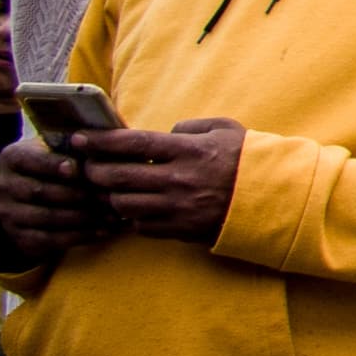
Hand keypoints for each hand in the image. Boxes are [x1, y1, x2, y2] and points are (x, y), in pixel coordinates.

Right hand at [0, 131, 113, 264]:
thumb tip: (98, 145)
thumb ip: (76, 145)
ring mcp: (9, 214)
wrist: (34, 193)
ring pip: (47, 217)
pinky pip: (49, 239)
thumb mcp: (61, 147)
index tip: (75, 168)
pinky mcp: (19, 237)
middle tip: (110, 196)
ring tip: (114, 215)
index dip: (53, 165)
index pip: (31, 161)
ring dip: (83, 217)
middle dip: (79, 194)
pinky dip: (79, 236)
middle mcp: (5, 186)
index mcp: (13, 157)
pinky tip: (103, 231)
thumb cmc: (59, 162)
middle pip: (41, 192)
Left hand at [80, 120, 245, 244]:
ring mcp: (176, 207)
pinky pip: (140, 225)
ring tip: (107, 188)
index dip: (100, 141)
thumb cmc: (248, 160)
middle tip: (83, 166)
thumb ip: (191, 126)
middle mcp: (177, 179)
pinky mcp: (179, 229)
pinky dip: (130, 217)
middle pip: (117, 176)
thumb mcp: (226, 129)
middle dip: (92, 171)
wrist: (274, 199)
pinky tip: (133, 207)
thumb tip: (166, 131)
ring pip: (122, 204)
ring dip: (109, 196)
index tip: (80, 139)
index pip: (131, 143)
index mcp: (187, 150)